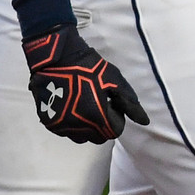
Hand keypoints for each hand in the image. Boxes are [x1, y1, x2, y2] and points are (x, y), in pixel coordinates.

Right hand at [23, 24, 149, 143]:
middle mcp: (79, 128)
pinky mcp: (49, 122)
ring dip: (87, 126)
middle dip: (103, 124)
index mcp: (97, 119)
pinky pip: (66, 131)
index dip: (116, 116)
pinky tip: (71, 104)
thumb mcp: (115, 81)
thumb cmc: (89, 67)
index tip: (111, 102)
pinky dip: (72, 123)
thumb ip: (130, 104)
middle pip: (99, 137)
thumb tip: (144, 121)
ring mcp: (62, 126)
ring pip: (82, 137)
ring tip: (84, 104)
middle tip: (99, 103)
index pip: (115, 131)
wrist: (56, 58)